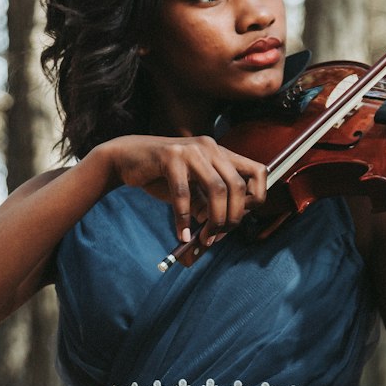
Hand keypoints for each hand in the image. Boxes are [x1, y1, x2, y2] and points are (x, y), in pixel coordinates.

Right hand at [102, 134, 267, 244]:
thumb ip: (211, 204)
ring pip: (217, 189)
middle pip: (238, 186)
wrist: (127, 158)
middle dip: (232, 218)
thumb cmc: (163, 176)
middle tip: (218, 236)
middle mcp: (210, 147)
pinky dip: (184, 219)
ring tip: (203, 238)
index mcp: (221, 153)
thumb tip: (223, 230)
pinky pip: (183, 194)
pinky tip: (182, 234)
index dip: (256, 198)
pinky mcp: (170, 156)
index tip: (239, 218)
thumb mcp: (193, 190)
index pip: (259, 172)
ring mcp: (191, 150)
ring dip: (213, 220)